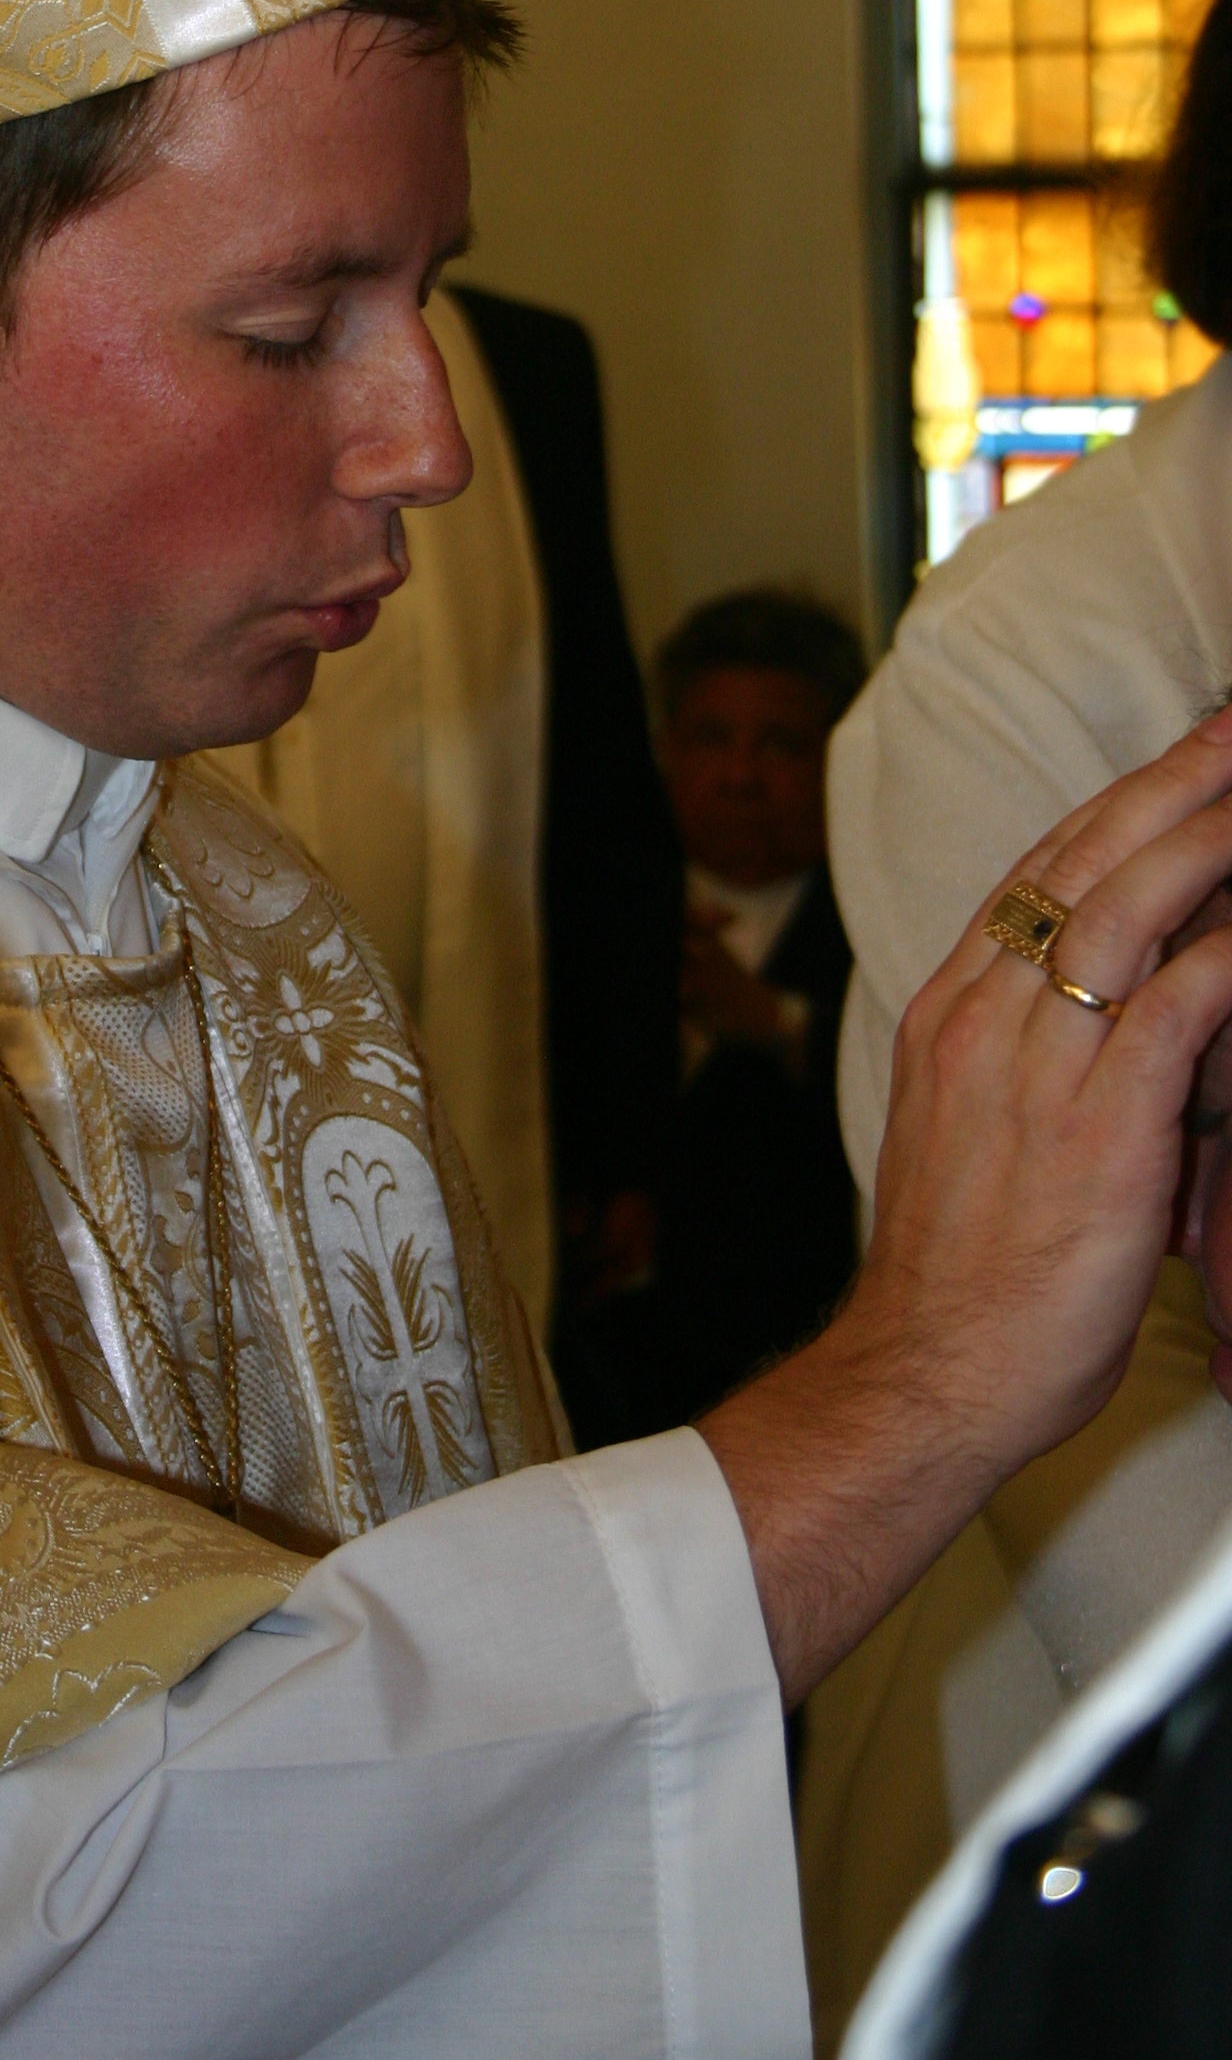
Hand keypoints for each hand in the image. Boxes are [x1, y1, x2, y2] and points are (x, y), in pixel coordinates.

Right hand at [699, 709, 1231, 1703]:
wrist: (928, 1372)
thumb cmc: (964, 1274)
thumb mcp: (979, 1134)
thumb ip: (1039, 1060)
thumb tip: (1124, 1014)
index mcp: (951, 1013)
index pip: (1039, 873)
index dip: (1115, 804)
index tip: (1177, 758)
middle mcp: (985, 1020)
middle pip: (1084, 862)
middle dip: (1171, 784)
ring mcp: (1036, 1069)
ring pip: (1126, 911)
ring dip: (1205, 837)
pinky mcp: (1098, 1129)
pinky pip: (1176, 1010)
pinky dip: (1227, 955)